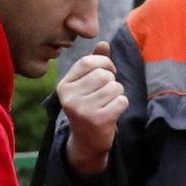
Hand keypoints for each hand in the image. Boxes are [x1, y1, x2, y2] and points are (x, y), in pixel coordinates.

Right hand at [56, 41, 127, 177]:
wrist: (86, 142)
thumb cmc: (89, 107)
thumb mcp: (86, 85)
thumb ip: (94, 64)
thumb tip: (104, 43)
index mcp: (64, 85)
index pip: (89, 62)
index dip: (105, 64)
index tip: (108, 73)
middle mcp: (69, 97)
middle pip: (103, 74)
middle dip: (111, 82)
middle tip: (106, 94)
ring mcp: (82, 110)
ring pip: (114, 87)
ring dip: (117, 94)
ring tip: (108, 104)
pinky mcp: (97, 120)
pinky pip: (121, 100)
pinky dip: (122, 105)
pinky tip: (112, 113)